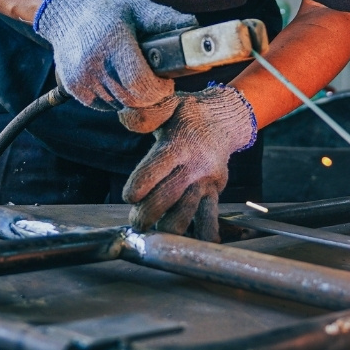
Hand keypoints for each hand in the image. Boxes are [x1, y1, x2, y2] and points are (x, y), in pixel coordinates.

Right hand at [33, 0, 194, 111]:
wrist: (69, 11)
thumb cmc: (111, 10)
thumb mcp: (140, 7)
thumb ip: (166, 20)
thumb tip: (196, 28)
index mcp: (113, 41)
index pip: (139, 83)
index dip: (159, 89)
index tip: (166, 82)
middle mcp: (93, 62)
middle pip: (131, 100)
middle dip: (150, 96)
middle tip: (156, 82)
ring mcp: (81, 77)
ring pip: (119, 106)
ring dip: (133, 97)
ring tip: (134, 75)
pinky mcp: (74, 88)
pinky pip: (105, 106)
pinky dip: (116, 98)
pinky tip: (117, 78)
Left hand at [121, 84, 256, 240]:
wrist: (225, 121)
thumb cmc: (188, 115)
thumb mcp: (169, 104)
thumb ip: (147, 112)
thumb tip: (125, 116)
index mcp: (180, 143)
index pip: (159, 165)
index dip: (142, 183)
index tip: (129, 196)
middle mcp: (195, 165)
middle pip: (170, 195)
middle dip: (148, 213)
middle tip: (135, 222)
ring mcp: (206, 182)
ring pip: (188, 213)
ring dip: (169, 228)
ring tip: (154, 234)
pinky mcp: (215, 193)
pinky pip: (210, 218)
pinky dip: (203, 235)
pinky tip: (193, 246)